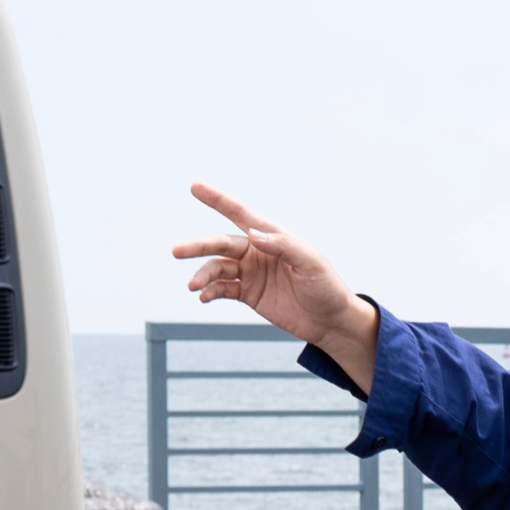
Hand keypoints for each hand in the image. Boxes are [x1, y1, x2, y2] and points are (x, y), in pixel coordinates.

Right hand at [171, 183, 377, 386]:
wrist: (331, 322)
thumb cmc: (327, 288)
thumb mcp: (311, 264)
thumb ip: (284, 246)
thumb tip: (253, 234)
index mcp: (273, 238)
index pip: (241, 214)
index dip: (218, 200)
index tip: (195, 186)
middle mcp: (258, 252)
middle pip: (220, 243)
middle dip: (198, 246)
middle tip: (177, 251)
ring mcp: (251, 273)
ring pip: (217, 268)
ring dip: (203, 275)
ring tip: (193, 287)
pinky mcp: (249, 293)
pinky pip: (222, 289)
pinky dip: (210, 291)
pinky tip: (204, 297)